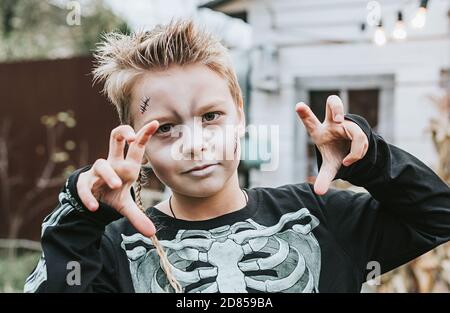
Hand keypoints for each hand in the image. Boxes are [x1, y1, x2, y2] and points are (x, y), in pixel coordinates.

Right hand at [76, 120, 158, 236]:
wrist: (91, 201)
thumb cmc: (112, 195)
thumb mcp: (126, 206)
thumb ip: (138, 218)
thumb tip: (152, 234)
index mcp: (126, 166)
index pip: (137, 148)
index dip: (144, 135)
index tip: (155, 124)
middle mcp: (113, 164)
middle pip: (115, 139)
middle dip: (122, 133)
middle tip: (130, 138)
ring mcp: (98, 171)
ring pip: (101, 164)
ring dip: (108, 174)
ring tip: (115, 185)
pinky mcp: (85, 182)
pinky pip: (85, 185)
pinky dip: (89, 195)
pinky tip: (93, 206)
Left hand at [295, 95, 367, 194]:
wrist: (352, 152)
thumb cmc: (335, 155)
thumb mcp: (329, 167)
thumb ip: (323, 178)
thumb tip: (318, 192)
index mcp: (319, 131)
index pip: (310, 121)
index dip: (305, 113)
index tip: (298, 106)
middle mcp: (333, 124)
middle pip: (334, 103)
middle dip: (337, 108)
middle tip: (338, 120)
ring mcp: (347, 124)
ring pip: (355, 128)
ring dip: (355, 147)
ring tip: (348, 161)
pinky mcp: (360, 129)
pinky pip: (362, 139)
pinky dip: (358, 153)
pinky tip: (352, 160)